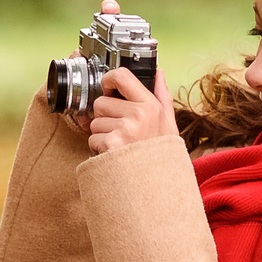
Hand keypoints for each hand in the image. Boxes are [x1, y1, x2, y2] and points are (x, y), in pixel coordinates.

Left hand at [84, 20, 176, 153]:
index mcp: (151, 106)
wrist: (159, 189)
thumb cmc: (162, 157)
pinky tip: (113, 156)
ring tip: (119, 147)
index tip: (108, 89)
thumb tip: (158, 72)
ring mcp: (124, 129)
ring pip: (94, 122)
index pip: (121, 76)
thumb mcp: (169, 124)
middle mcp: (138, 114)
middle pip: (100, 103)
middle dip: (105, 117)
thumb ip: (162, 96)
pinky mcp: (111, 145)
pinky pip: (92, 139)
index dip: (108, 81)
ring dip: (101, 135)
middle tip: (121, 133)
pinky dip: (98, 149)